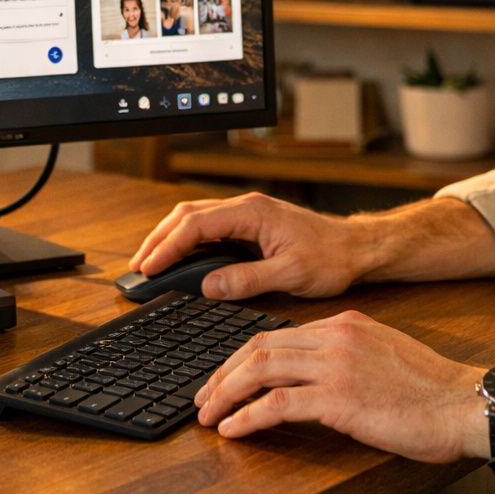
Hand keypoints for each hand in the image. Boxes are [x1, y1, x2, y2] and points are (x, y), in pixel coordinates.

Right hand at [129, 191, 370, 299]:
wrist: (356, 248)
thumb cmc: (331, 258)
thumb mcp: (290, 275)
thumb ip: (247, 279)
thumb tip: (209, 286)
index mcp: (252, 213)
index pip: (196, 225)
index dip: (168, 247)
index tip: (149, 267)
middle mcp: (246, 207)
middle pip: (187, 215)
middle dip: (158, 238)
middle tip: (138, 267)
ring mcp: (247, 214)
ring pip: (195, 217)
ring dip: (169, 237)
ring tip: (150, 263)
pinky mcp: (250, 224)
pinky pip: (209, 226)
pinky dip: (187, 240)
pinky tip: (179, 257)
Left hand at [195, 310, 487, 462]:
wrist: (465, 405)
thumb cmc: (432, 391)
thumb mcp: (384, 355)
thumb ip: (347, 355)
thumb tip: (312, 375)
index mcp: (346, 324)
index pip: (278, 334)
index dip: (244, 357)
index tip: (226, 377)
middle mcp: (335, 337)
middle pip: (259, 347)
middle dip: (224, 373)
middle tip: (204, 397)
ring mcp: (335, 365)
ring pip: (260, 370)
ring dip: (226, 394)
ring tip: (209, 416)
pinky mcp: (338, 398)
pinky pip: (277, 403)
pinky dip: (248, 417)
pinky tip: (234, 430)